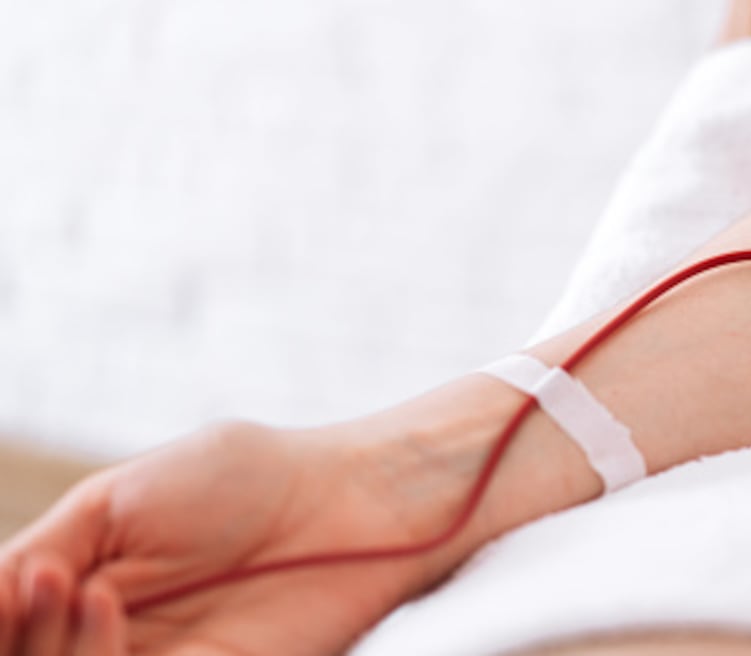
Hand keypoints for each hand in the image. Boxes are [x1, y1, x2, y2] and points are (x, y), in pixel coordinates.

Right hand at [0, 379, 515, 654]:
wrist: (349, 496)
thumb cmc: (247, 478)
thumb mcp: (119, 502)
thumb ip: (42, 553)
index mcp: (83, 592)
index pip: (14, 625)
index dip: (5, 616)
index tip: (20, 579)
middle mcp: (113, 640)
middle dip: (22, 634)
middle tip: (44, 581)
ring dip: (51, 647)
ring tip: (76, 585)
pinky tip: (103, 603)